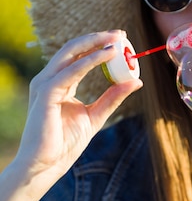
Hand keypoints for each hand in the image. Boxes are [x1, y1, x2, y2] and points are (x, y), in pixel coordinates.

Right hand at [15, 30, 142, 185]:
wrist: (45, 166)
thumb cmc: (65, 143)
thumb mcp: (96, 115)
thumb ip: (113, 97)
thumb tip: (136, 81)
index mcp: (59, 83)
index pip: (79, 55)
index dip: (99, 44)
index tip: (121, 39)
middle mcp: (50, 79)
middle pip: (74, 48)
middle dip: (98, 38)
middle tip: (121, 34)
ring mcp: (45, 84)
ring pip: (71, 53)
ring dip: (95, 43)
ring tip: (117, 40)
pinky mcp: (45, 94)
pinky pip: (71, 71)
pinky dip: (90, 61)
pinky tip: (107, 56)